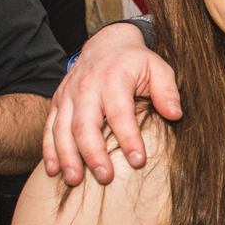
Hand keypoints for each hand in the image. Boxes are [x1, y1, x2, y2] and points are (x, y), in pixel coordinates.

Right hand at [43, 23, 180, 186]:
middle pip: (85, 125)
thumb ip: (167, 90)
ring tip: (74, 180)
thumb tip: (175, 114)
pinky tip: (53, 170)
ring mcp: (68, 95)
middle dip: (93, 154)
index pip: (120, 113)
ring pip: (62, 129)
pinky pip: (49, 128)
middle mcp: (85, 87)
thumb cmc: (135, 61)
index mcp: (112, 79)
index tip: (138, 161)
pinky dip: (49, 150)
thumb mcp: (157, 67)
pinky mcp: (57, 103)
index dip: (128, 138)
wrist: (106, 44)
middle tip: (105, 177)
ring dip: (67, 157)